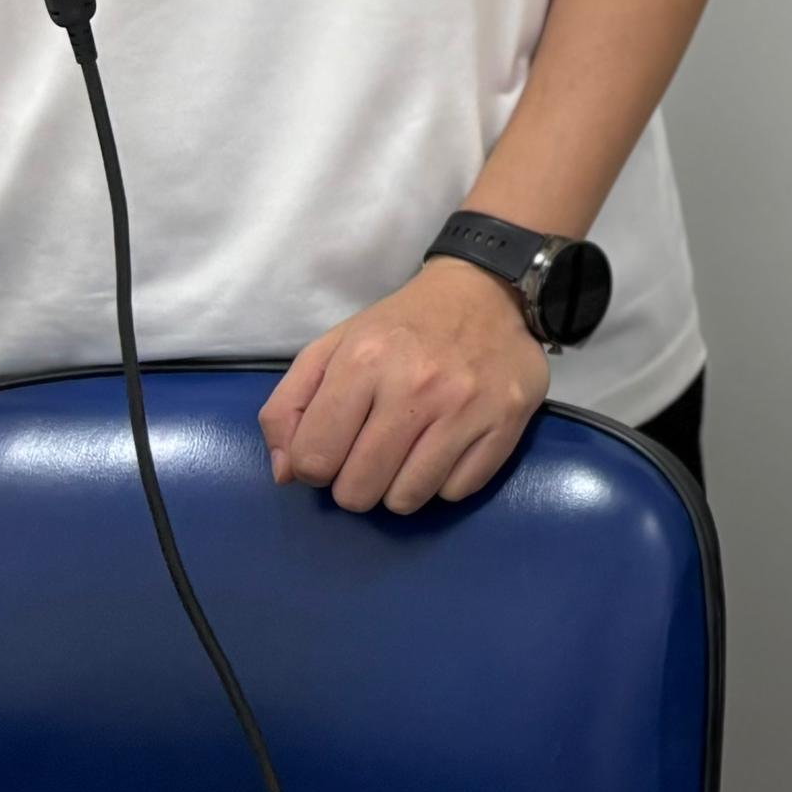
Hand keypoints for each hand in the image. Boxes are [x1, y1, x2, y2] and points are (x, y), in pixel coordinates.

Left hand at [261, 258, 550, 513]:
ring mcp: (466, 407)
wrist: (487, 291)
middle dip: (356, 482)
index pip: (314, 460)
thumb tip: (286, 474)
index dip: (314, 465)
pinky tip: (446, 447)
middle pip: (358, 492)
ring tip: (408, 452)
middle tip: (371, 452)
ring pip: (406, 500)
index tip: (333, 447)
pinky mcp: (506, 423)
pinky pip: (456, 492)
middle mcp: (416, 385)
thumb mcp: (332, 348)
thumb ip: (289, 407)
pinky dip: (444, 481)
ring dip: (399, 486)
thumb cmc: (401, 326)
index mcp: (364, 360)